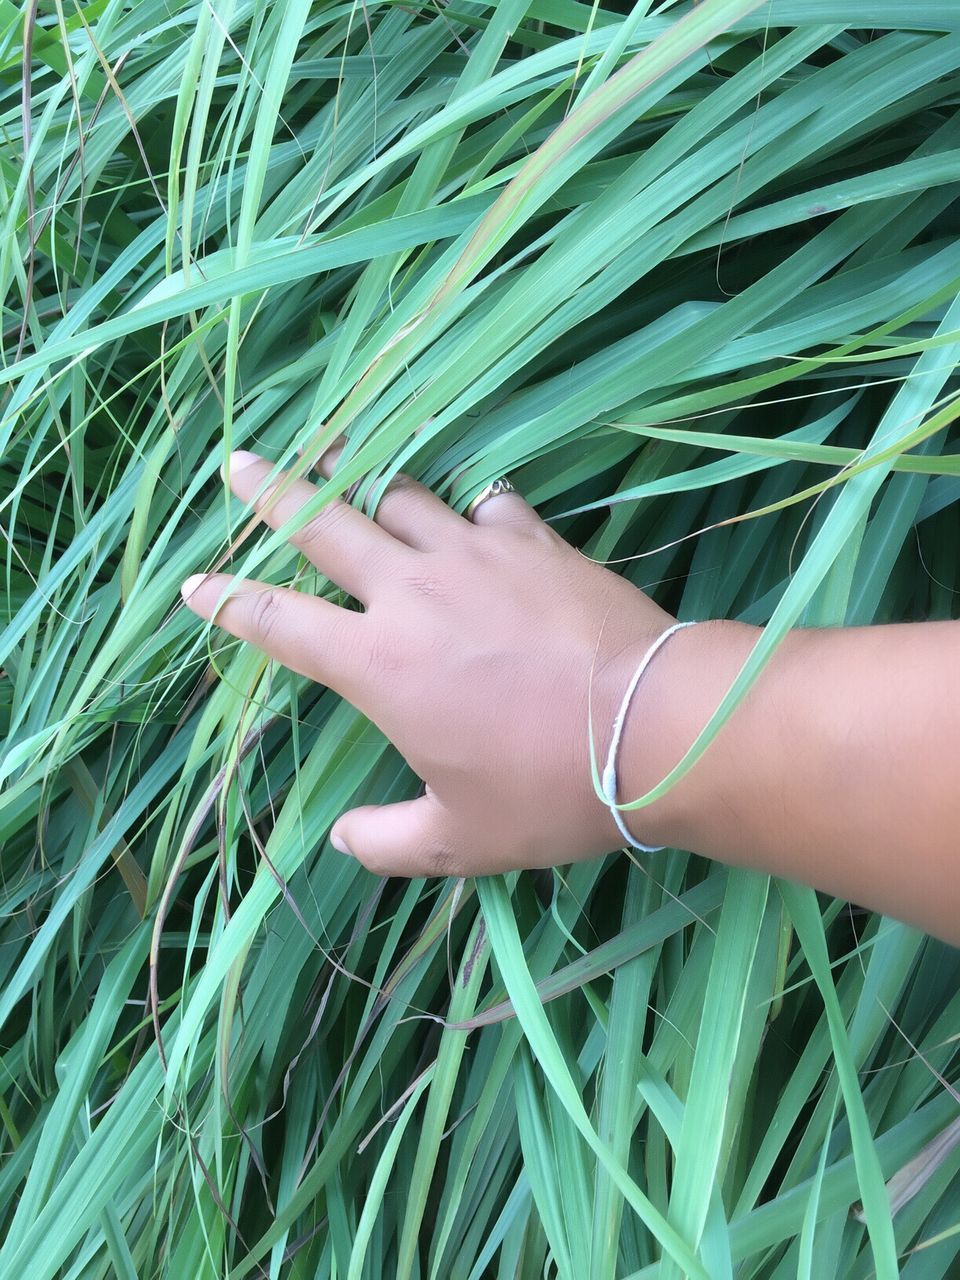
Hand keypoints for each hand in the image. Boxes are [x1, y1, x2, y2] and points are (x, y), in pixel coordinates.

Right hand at [181, 448, 676, 877]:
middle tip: (240, 462)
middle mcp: (411, 592)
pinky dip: (471, 508)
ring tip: (345, 462)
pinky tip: (474, 513)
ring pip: (401, 497)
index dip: (227, 602)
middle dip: (272, 491)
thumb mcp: (459, 839)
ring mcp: (474, 555)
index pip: (277, 622)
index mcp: (377, 663)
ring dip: (365, 481)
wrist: (653, 728)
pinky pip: (488, 505)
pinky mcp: (533, 540)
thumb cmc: (547, 790)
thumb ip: (388, 841)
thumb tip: (345, 838)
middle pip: (322, 523)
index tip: (194, 585)